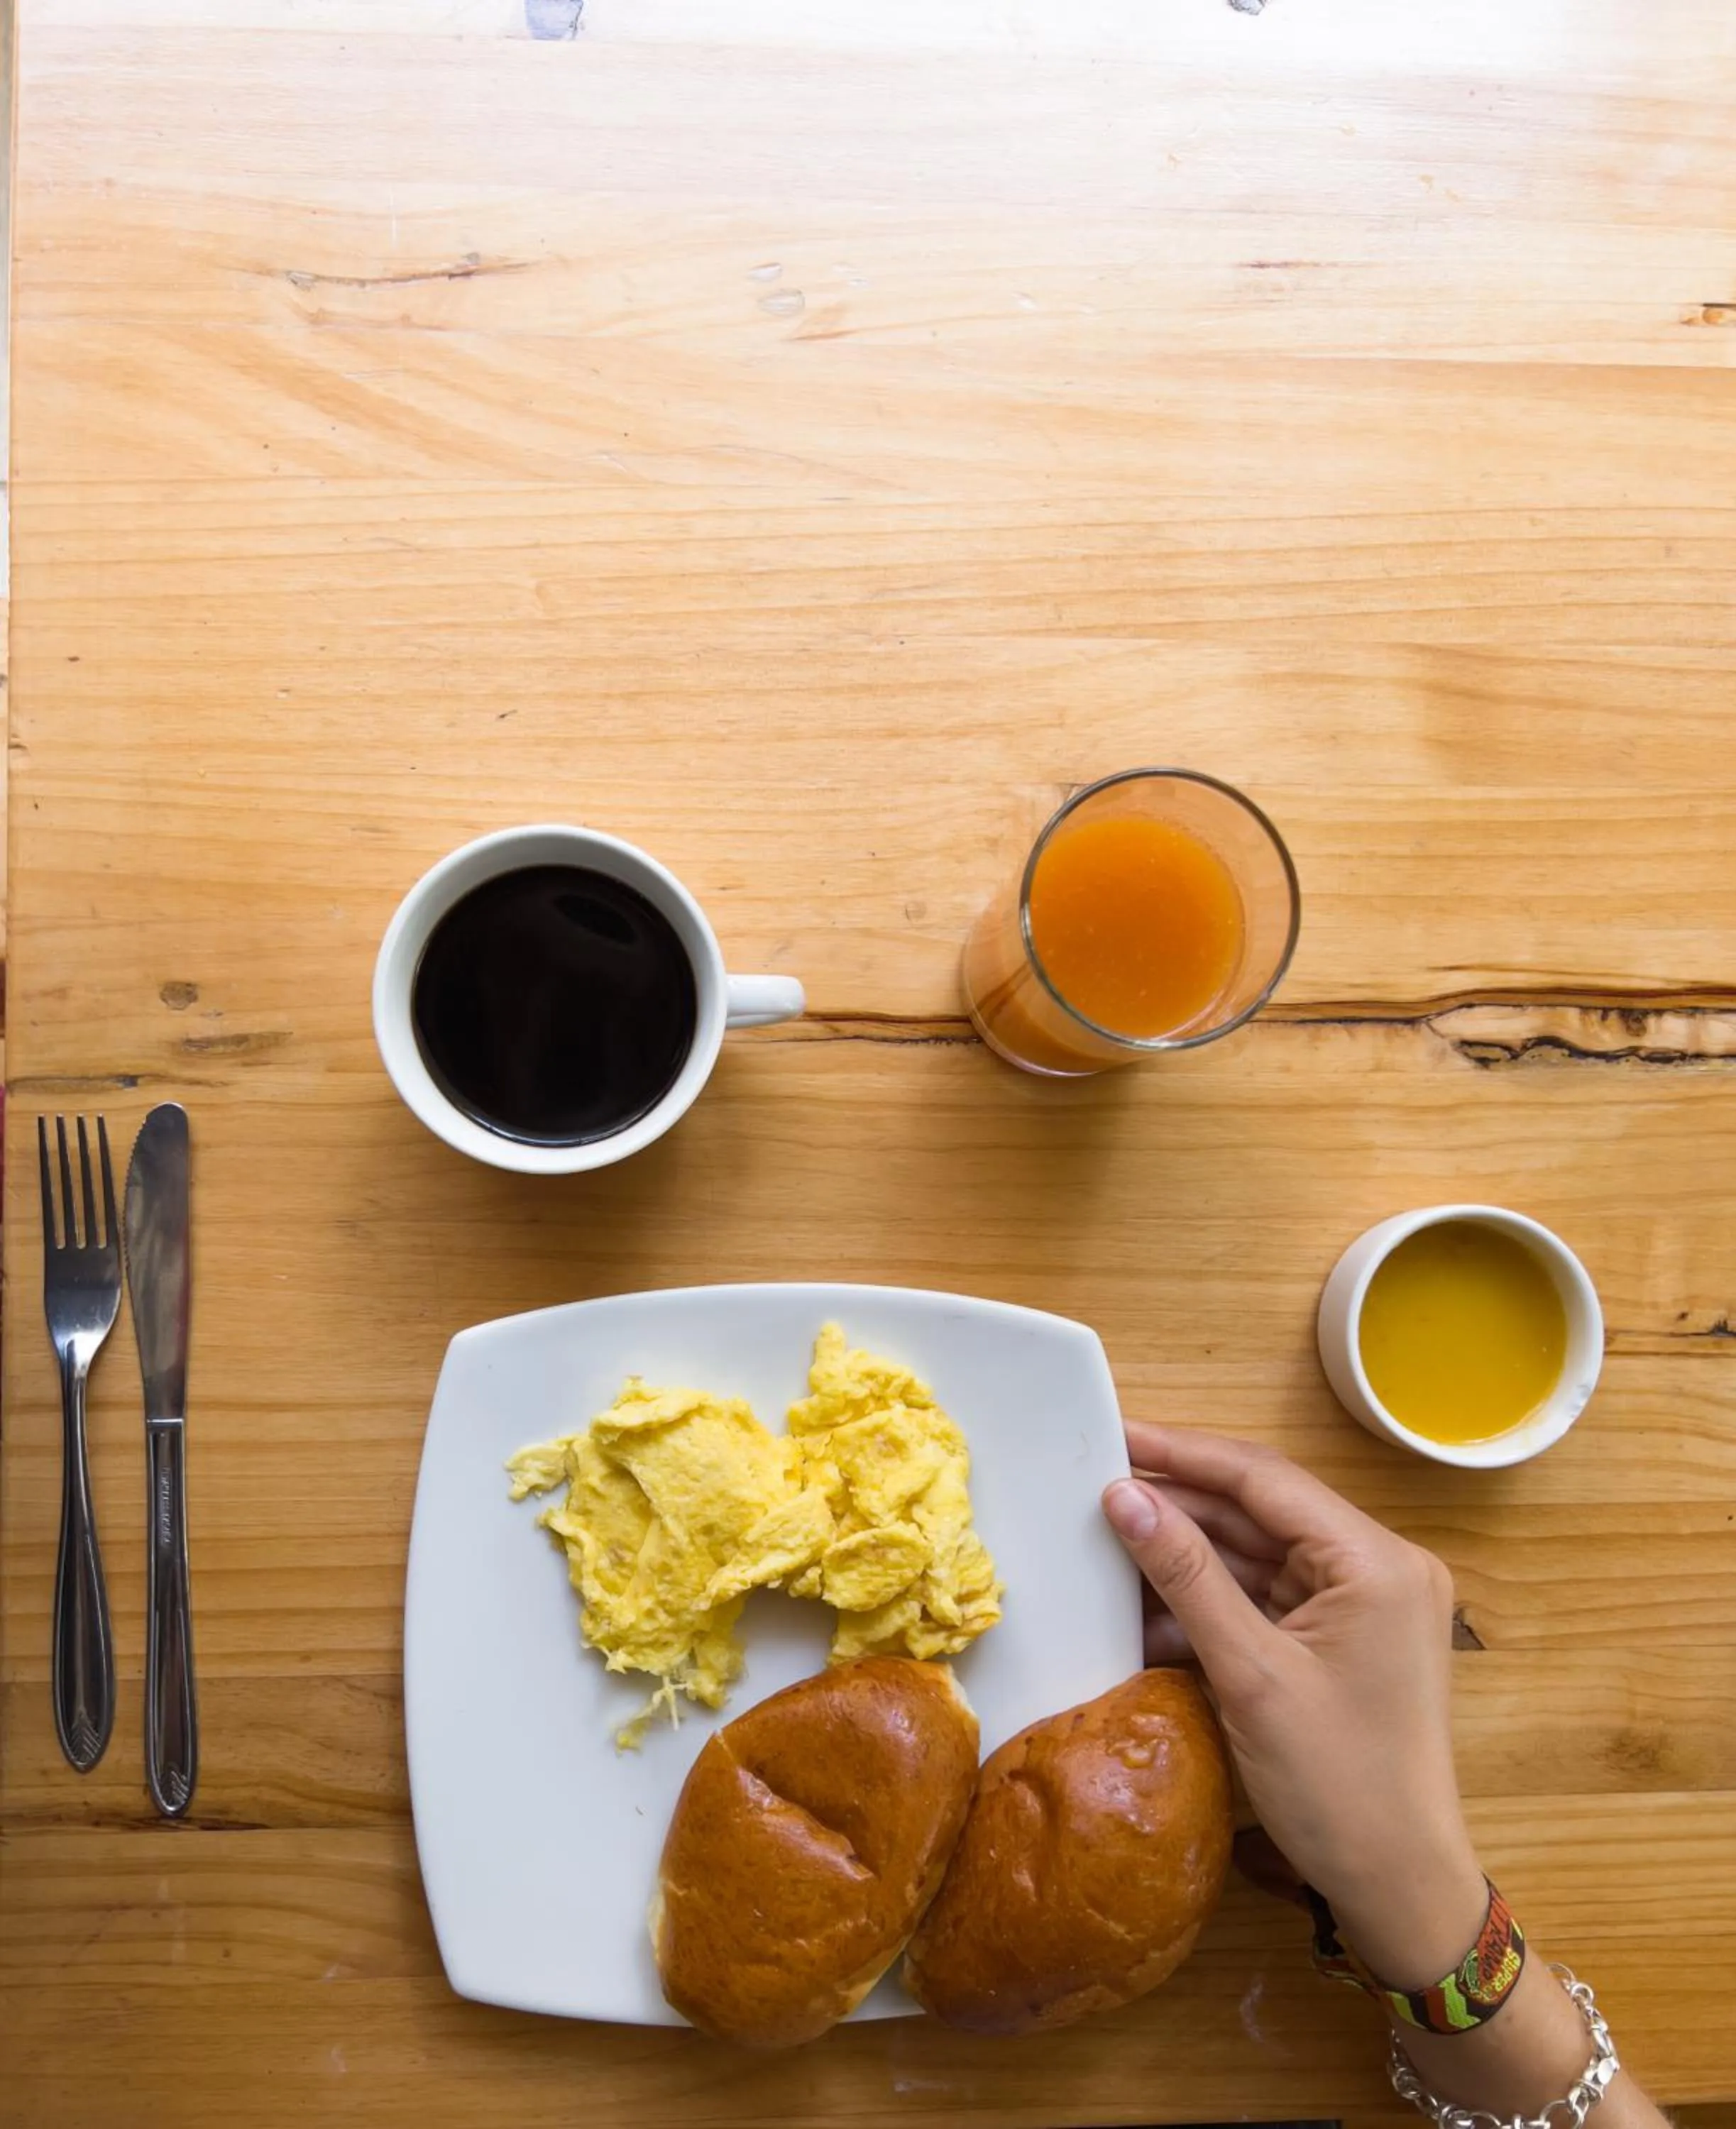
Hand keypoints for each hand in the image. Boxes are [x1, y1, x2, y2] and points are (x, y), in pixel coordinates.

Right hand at [1102, 1425, 1483, 1985]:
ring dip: (1186, 1556)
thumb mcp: (1251, 1673)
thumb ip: (1186, 1575)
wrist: (1401, 1890)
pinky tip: (1145, 1607)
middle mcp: (1378, 1567)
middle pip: (1261, 1510)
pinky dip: (1209, 1603)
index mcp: (1376, 1560)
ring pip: (1256, 1555)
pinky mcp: (1342, 1642)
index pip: (1265, 1478)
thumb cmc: (1338, 1784)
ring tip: (1105, 1544)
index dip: (1184, 1453)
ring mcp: (1362, 1606)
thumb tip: (1122, 1495)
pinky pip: (1265, 1599)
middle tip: (1093, 1488)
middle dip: (1179, 1503)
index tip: (1112, 1436)